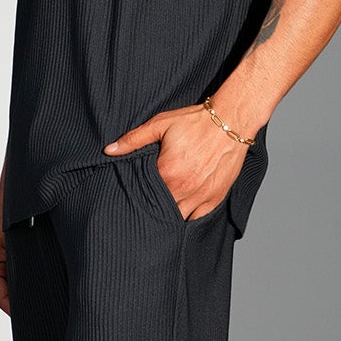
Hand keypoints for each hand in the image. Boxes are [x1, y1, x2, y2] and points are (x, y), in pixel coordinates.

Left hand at [104, 103, 247, 219]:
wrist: (230, 121)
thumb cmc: (196, 122)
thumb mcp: (160, 124)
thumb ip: (133, 139)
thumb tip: (109, 150)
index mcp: (167, 172)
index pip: (143, 194)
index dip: (137, 195)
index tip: (134, 193)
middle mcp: (183, 189)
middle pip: (159, 210)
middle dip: (151, 209)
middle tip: (145, 206)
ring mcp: (200, 196)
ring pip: (177, 218)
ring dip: (169, 215)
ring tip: (161, 210)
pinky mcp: (215, 199)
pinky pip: (197, 219)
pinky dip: (188, 218)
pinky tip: (180, 213)